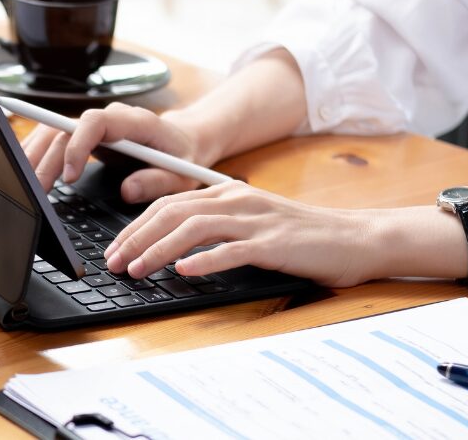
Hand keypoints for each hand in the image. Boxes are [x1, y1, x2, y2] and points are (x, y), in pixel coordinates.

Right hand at [20, 102, 212, 202]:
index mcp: (134, 121)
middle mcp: (109, 117)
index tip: (69, 176)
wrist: (184, 141)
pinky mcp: (85, 134)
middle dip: (46, 158)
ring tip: (24, 185)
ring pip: (53, 130)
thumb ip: (157, 182)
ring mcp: (95, 124)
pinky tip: (26, 172)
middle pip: (65, 128)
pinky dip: (38, 153)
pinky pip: (54, 137)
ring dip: (35, 155)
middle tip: (35, 191)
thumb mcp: (181, 176)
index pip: (95, 122)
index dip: (77, 145)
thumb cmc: (184, 157)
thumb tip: (128, 191)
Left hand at [104, 182, 384, 287]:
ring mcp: (255, 221)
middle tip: (113, 263)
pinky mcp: (274, 244)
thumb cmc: (300, 237)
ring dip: (159, 249)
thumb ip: (215, 227)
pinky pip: (232, 250)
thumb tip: (171, 247)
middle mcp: (237, 201)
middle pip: (172, 212)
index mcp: (227, 194)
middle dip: (136, 238)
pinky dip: (204, 260)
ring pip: (193, 228)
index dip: (135, 226)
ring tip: (137, 269)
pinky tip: (184, 272)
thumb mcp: (251, 222)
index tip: (114, 249)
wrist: (355, 238)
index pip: (168, 204)